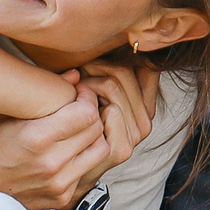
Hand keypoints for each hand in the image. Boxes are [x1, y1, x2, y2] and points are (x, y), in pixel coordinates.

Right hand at [0, 91, 109, 209]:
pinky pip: (90, 170)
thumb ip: (45, 92)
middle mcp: (51, 162)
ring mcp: (59, 182)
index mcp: (37, 137)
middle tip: (80, 108)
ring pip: (100, 150)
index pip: (86, 113)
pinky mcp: (63, 196)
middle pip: (96, 130)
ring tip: (80, 128)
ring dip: (94, 136)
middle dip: (92, 113)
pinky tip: (72, 149)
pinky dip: (85, 156)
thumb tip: (76, 74)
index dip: (87, 98)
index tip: (79, 94)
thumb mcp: (9, 114)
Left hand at [73, 59, 159, 184]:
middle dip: (96, 67)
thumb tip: (125, 41)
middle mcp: (145, 121)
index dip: (116, 58)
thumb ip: (111, 71)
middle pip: (124, 72)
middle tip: (77, 75)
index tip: (93, 64)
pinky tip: (75, 110)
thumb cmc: (73, 122)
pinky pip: (111, 109)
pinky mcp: (122, 150)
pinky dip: (89, 103)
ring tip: (75, 92)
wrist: (63, 168)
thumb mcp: (95, 91)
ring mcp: (135, 136)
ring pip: (115, 86)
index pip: (145, 67)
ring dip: (89, 83)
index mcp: (144, 105)